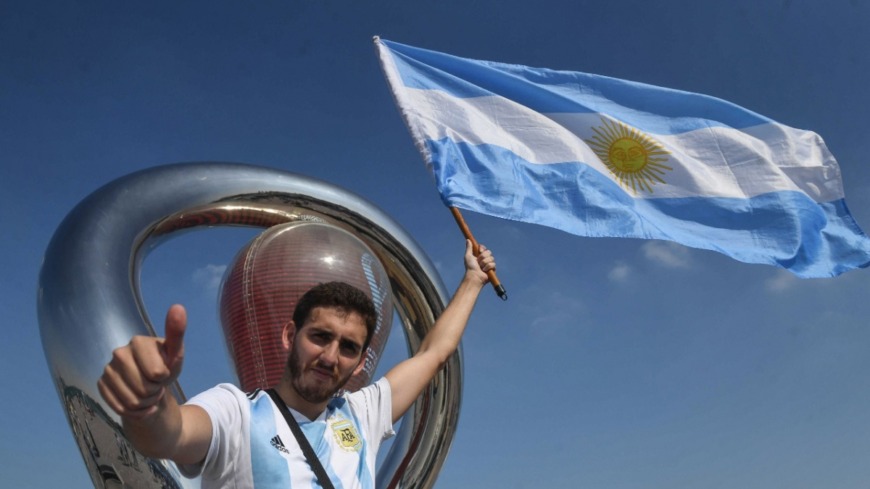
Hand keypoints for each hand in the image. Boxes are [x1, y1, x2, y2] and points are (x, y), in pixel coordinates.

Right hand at [98, 304, 186, 419]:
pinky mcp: (101, 385)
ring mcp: (107, 369)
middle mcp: (118, 353)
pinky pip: (120, 408)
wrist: (151, 382)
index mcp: (137, 342)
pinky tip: (139, 403)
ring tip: (148, 392)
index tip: (163, 371)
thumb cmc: (165, 364)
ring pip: (132, 402)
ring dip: (146, 403)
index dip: (164, 378)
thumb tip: (178, 306)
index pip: (156, 374)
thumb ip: (176, 332)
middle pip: (144, 389)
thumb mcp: (176, 353)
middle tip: (156, 383)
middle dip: (155, 392)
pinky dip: (135, 412)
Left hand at [464, 239, 495, 284]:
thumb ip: (469, 248)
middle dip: (483, 256)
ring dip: (484, 262)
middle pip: (489, 252)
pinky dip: (488, 267)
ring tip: (481, 267)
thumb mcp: (468, 256)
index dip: (482, 249)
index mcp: (479, 255)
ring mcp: (489, 264)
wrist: (474, 276)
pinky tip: (484, 271)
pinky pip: (493, 264)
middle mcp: (485, 259)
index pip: (484, 248)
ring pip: (491, 258)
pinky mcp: (493, 269)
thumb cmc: (470, 267)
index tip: (479, 251)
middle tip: (478, 262)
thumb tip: (468, 240)